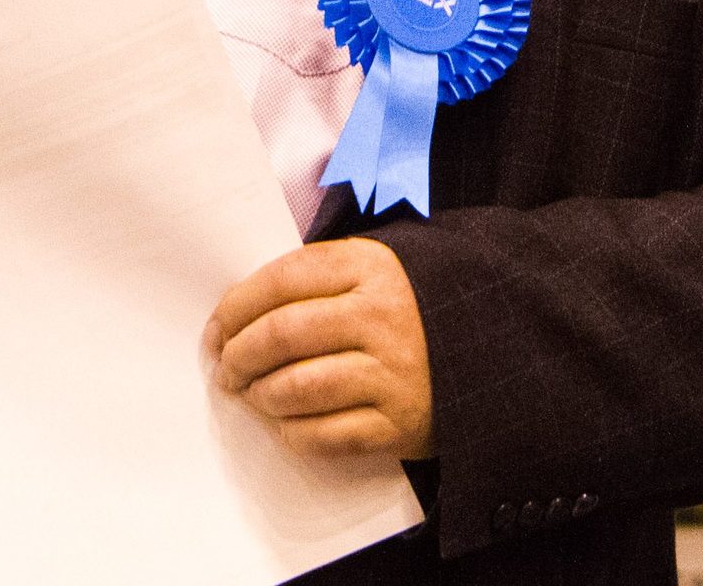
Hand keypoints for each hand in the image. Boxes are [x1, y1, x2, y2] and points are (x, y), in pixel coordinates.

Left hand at [208, 238, 435, 461]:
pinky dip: (293, 432)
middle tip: (225, 368)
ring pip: (297, 388)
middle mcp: (383, 317)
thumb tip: (233, 316)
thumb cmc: (406, 312)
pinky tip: (286, 422)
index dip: (235, 307)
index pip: (282, 279)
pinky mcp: (399, 424)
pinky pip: (324, 435)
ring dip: (260, 396)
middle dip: (238, 355)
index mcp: (370, 268)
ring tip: (253, 394)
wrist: (485, 354)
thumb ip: (312, 282)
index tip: (216, 329)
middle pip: (282, 334)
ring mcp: (394, 373)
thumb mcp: (370, 274)